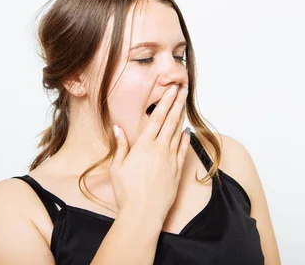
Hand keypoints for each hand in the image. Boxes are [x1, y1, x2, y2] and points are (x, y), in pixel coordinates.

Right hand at [110, 84, 189, 223]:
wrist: (143, 214)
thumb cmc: (126, 192)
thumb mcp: (117, 167)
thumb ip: (121, 146)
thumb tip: (118, 128)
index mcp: (144, 146)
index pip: (157, 118)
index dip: (165, 102)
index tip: (171, 90)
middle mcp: (159, 149)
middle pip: (171, 121)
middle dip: (177, 104)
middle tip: (182, 90)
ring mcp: (170, 160)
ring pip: (178, 134)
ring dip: (181, 118)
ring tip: (184, 106)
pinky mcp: (177, 172)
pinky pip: (182, 151)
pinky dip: (185, 140)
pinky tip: (186, 133)